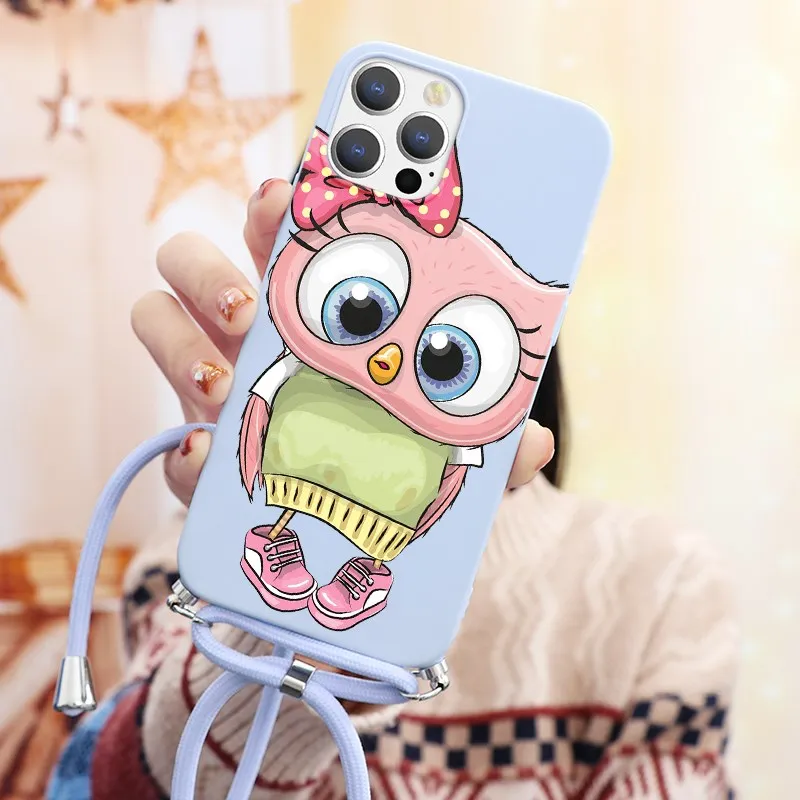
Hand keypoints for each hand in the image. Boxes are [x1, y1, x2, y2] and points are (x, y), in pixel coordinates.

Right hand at [132, 179, 554, 506]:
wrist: (343, 532)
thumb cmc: (392, 463)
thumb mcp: (449, 447)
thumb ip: (490, 446)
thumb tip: (535, 444)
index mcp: (308, 313)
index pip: (281, 241)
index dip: (276, 209)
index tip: (285, 192)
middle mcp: (250, 340)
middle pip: (196, 263)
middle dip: (213, 269)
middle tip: (249, 304)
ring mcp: (214, 389)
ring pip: (154, 321)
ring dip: (177, 340)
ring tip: (222, 379)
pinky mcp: (199, 454)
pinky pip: (169, 441)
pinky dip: (187, 449)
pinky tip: (215, 453)